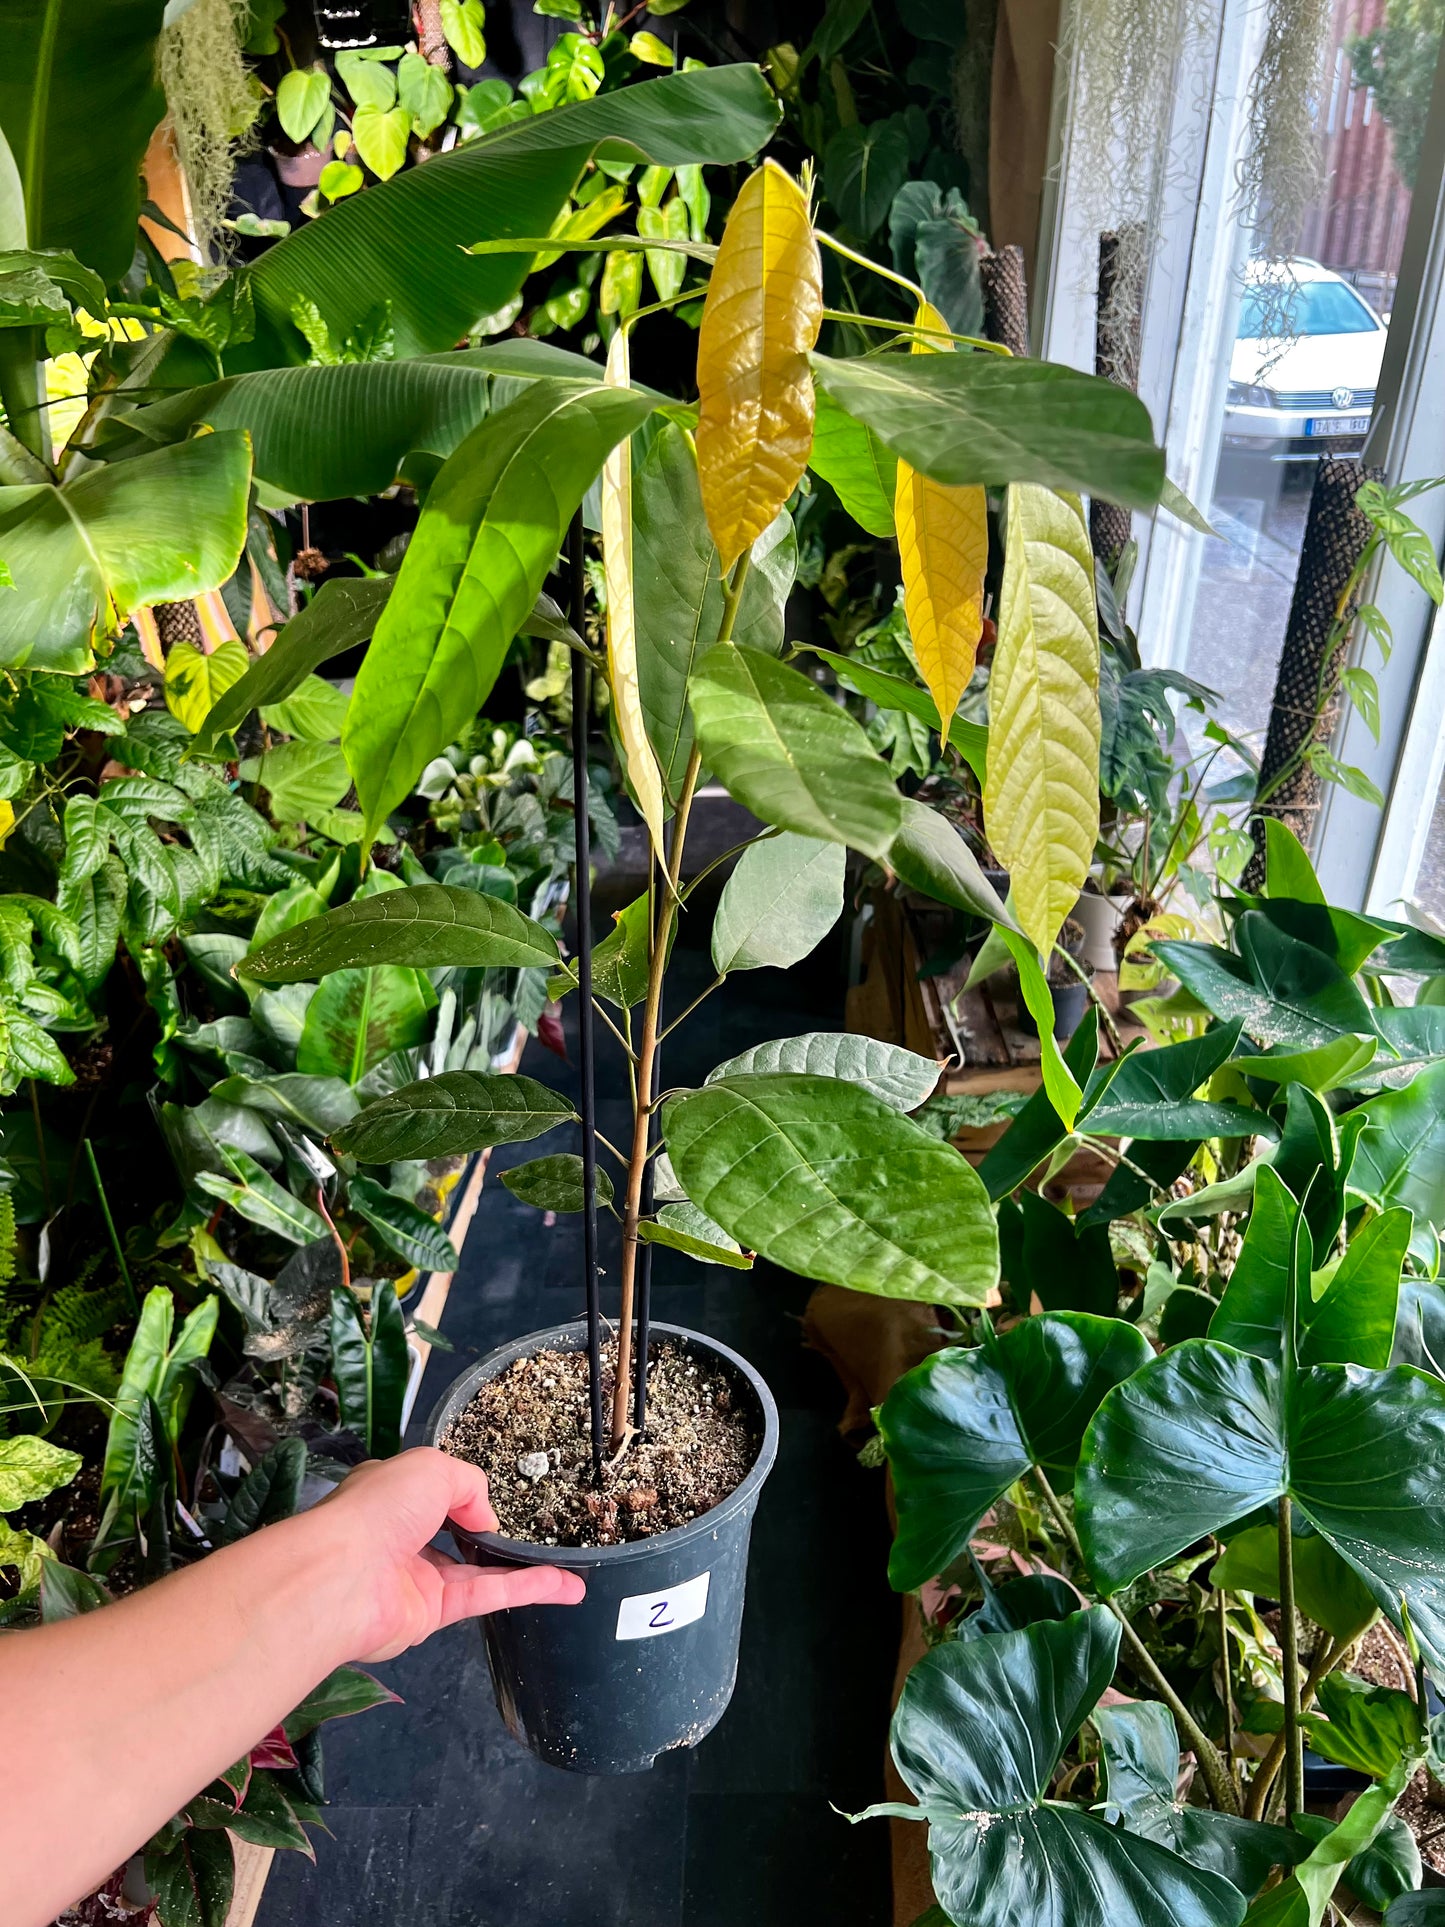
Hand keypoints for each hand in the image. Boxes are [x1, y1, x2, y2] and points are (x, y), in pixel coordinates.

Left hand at [315, 1448, 584, 1662]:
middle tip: (539, 1532)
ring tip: (571, 1566)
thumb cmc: (380, 1509)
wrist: (341, 1579)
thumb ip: (470, 1485)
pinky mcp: (432, 1615)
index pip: (432, 1492)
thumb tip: (487, 1520)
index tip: (497, 1493)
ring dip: (525, 1568)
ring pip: (479, 1571)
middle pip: (455, 1534)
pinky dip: (526, 1589)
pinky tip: (564, 1586)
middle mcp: (403, 1536)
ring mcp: (417, 1578)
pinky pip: (486, 1597)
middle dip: (491, 1534)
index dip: (462, 1492)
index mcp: (393, 1495)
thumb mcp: (432, 1469)